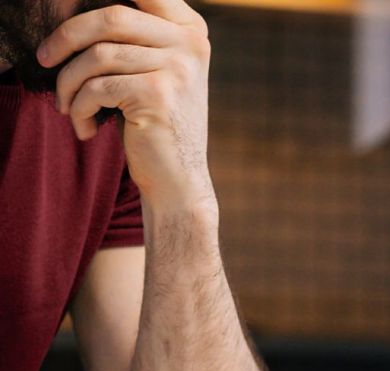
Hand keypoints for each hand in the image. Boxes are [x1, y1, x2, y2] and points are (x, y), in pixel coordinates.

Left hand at [38, 0, 211, 205]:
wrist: (178, 179)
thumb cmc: (156, 122)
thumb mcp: (155, 69)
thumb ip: (134, 33)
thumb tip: (73, 4)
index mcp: (191, 30)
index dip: (93, 3)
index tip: (68, 12)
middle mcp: (191, 44)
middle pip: (110, 18)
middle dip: (65, 37)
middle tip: (44, 59)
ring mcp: (178, 69)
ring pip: (97, 56)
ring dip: (69, 84)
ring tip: (67, 106)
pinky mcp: (158, 95)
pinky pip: (97, 88)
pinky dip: (79, 109)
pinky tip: (86, 128)